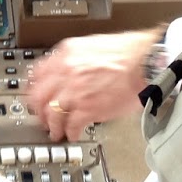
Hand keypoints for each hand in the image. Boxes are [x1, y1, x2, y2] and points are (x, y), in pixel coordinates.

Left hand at [26, 28, 160, 140]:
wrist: (147, 62)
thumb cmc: (130, 53)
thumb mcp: (93, 46)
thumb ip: (75, 58)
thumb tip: (68, 72)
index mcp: (67, 53)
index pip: (37, 73)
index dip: (33, 89)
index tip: (34, 96)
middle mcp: (66, 71)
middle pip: (39, 96)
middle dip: (39, 110)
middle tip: (42, 117)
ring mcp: (75, 92)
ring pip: (51, 114)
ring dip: (53, 126)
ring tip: (56, 131)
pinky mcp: (88, 109)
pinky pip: (71, 126)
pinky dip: (70, 133)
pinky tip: (73, 135)